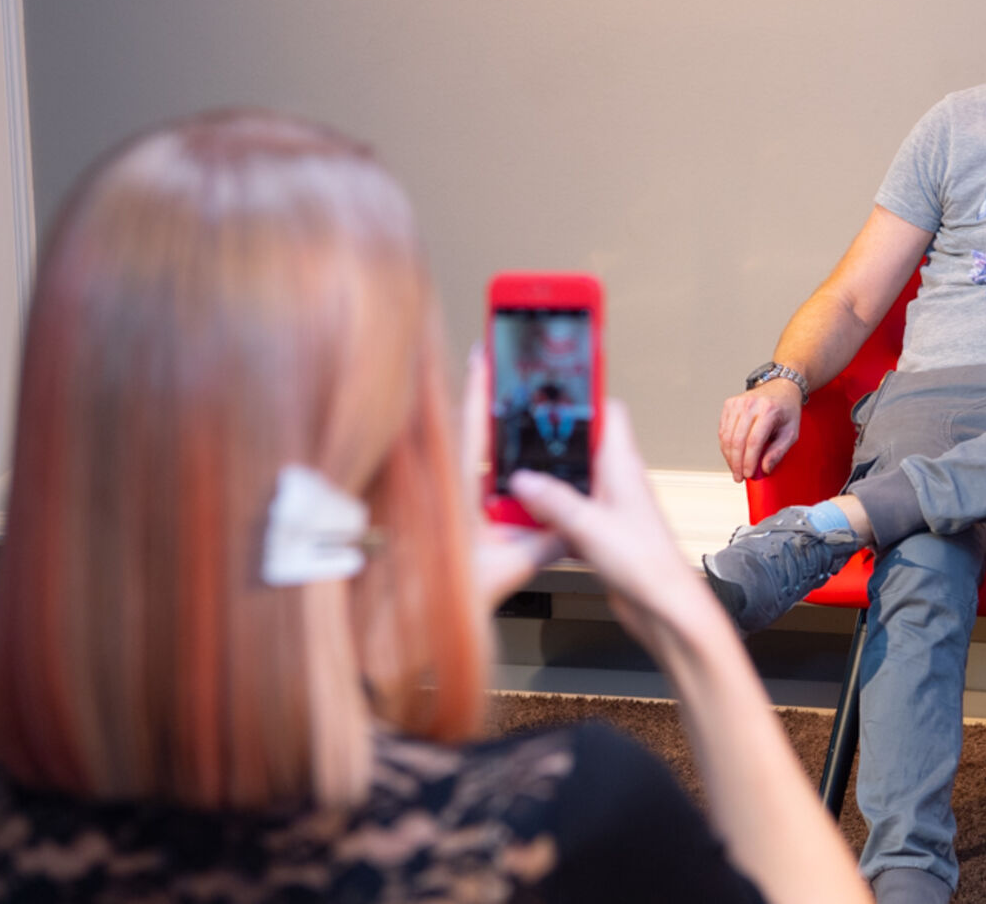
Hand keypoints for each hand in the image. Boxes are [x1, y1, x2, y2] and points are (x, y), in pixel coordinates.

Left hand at [461, 344, 566, 608]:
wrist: (412, 630)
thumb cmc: (444, 600)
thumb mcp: (507, 571)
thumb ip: (544, 543)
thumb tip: (573, 523)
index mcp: (457, 493)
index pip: (473, 428)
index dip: (481, 390)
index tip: (486, 354)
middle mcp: (451, 492)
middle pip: (474, 436)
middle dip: (494, 404)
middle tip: (512, 373)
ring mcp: (450, 506)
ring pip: (477, 461)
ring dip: (497, 438)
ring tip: (524, 415)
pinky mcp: (453, 523)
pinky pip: (480, 486)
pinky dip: (497, 472)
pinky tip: (518, 473)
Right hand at [512, 400, 711, 648]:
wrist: (663, 609)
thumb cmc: (649, 566)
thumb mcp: (592, 528)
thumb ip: (555, 501)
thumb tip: (521, 479)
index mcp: (623, 467)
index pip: (608, 413)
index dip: (583, 396)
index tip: (552, 385)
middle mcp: (617, 482)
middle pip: (581, 446)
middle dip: (549, 441)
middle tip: (515, 434)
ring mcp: (608, 508)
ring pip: (570, 482)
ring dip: (544, 483)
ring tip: (509, 477)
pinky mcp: (599, 534)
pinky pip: (566, 515)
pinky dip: (545, 516)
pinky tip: (522, 523)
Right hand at [718, 378, 802, 479]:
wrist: (781, 387)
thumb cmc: (787, 410)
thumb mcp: (791, 432)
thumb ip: (778, 452)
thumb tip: (764, 468)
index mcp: (768, 410)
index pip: (753, 441)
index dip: (749, 461)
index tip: (748, 474)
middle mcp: (750, 404)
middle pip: (737, 440)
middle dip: (736, 463)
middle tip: (739, 476)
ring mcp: (737, 403)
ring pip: (726, 437)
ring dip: (729, 457)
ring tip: (735, 469)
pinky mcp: (729, 404)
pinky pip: (722, 430)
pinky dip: (725, 446)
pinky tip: (732, 455)